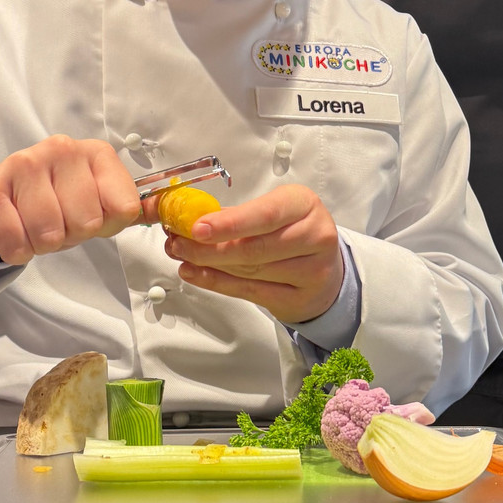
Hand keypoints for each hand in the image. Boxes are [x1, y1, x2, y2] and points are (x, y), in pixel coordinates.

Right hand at [0, 136, 142, 266]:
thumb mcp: (93, 203)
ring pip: (49, 233)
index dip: (106, 226)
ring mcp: (24, 164)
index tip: (90, 218)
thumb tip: (151, 213)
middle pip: (87, 223)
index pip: (124, 207)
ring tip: (32, 227)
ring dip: (40, 244)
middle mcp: (61, 150)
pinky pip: (15, 240)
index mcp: (95, 153)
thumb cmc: (49, 203)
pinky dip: (15, 249)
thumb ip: (120, 209)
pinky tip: (12, 232)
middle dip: (70, 236)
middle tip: (55, 224)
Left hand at [155, 183, 343, 326]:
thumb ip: (235, 215)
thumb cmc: (292, 232)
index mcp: (303, 204)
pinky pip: (251, 292)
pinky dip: (218, 283)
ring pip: (250, 271)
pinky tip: (196, 274)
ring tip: (183, 257)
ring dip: (209, 265)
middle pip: (254, 248)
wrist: (324, 268)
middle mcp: (314, 235)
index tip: (197, 228)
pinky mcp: (301, 297)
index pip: (265, 214)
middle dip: (209, 248)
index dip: (229, 223)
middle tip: (178, 244)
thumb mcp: (274, 212)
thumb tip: (188, 220)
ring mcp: (313, 270)